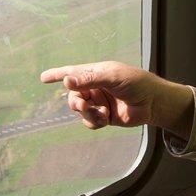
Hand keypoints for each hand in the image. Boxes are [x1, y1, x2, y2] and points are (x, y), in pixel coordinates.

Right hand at [40, 61, 193, 137]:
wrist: (153, 103)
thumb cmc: (136, 83)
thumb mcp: (112, 77)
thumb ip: (89, 79)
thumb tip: (66, 80)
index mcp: (96, 73)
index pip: (72, 72)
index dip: (57, 75)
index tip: (43, 78)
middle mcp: (95, 87)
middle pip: (73, 95)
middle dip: (76, 101)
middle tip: (85, 104)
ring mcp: (99, 102)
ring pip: (80, 110)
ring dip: (87, 113)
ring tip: (102, 112)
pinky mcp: (104, 117)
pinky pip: (89, 122)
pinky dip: (94, 122)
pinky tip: (105, 119)